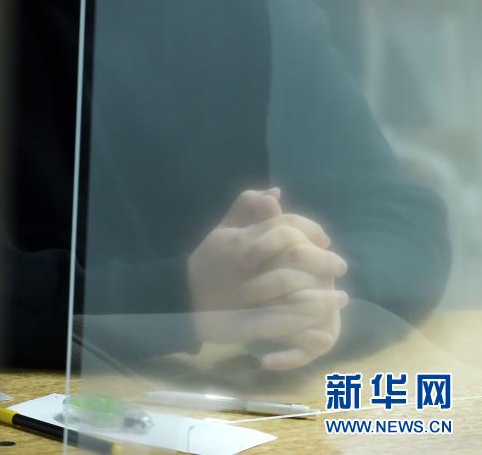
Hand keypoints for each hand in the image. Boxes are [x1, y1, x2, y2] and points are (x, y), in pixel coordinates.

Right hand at [187, 189, 348, 368]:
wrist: (181, 298)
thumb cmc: (207, 262)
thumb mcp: (223, 229)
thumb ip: (246, 207)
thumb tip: (276, 194)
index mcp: (243, 239)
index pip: (284, 227)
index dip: (310, 230)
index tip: (326, 240)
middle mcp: (247, 264)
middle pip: (293, 256)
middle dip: (323, 261)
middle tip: (341, 266)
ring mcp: (246, 294)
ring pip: (292, 290)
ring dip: (322, 296)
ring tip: (342, 297)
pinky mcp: (245, 323)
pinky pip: (280, 324)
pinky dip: (304, 327)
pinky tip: (324, 329)